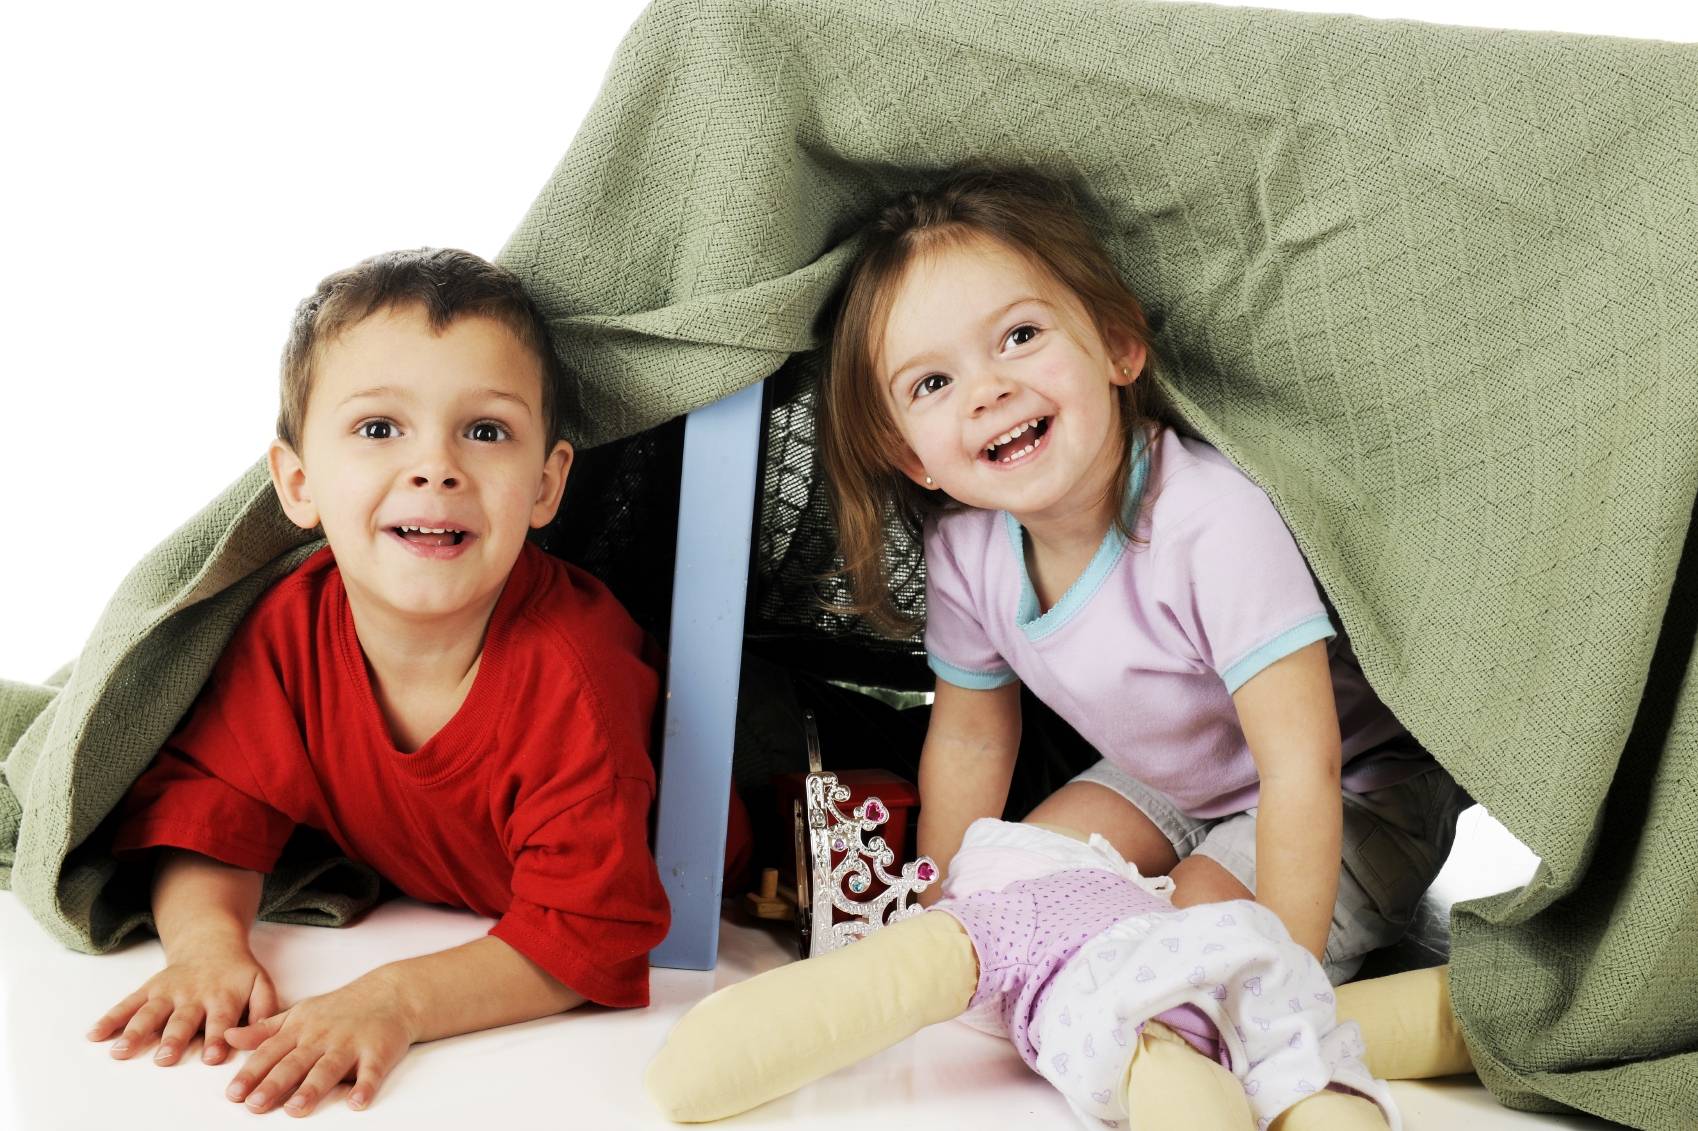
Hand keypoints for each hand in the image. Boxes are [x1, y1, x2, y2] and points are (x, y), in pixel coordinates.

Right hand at [88, 940, 277, 1066]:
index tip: (212, 1057)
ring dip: (135, 1031)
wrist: (211, 942)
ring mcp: (168, 992)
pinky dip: (110, 1018)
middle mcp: (193, 995)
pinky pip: (127, 1003)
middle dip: (174, 1040)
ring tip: (121, 1051)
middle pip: (182, 1020)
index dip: (217, 1038)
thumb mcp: (260, 983)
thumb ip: (265, 1008)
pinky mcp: (149, 989)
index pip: (221, 1020)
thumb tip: (265, 1032)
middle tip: (164, 1058)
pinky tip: (95, 1034)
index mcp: (223, 996)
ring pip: (150, 1013)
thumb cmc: (237, 973)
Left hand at [223, 971, 414, 1115]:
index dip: (252, 1073)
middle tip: (255, 1104)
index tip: (234, 1092)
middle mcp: (322, 1037)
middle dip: (274, 1084)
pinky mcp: (378, 1051)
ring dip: (312, 1088)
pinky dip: (366, 1086)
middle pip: (295, 1063)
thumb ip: (264, 1030)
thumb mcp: (299, 1014)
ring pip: (328, 1068)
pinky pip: (371, 1072)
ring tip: (296, 1108)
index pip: (271, 1052)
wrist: (390, 994)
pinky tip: (357, 1102)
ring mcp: (351, 1044)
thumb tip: (229, 1036)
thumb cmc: (340, 1009)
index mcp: (301, 1029)